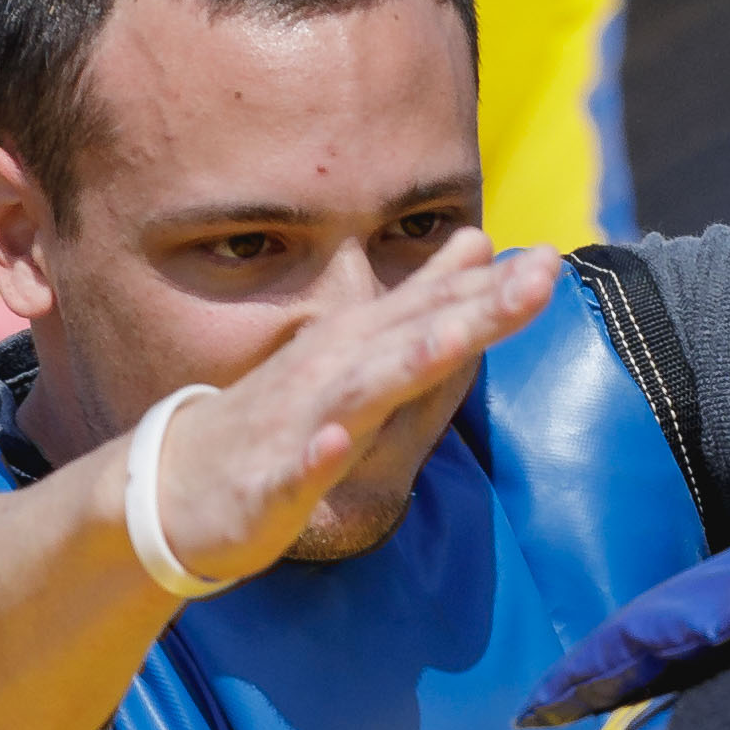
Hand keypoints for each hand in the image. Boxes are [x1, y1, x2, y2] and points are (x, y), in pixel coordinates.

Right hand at [146, 234, 558, 583]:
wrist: (177, 486)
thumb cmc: (281, 417)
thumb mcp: (360, 352)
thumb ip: (421, 302)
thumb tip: (480, 244)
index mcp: (358, 347)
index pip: (434, 309)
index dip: (494, 289)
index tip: (552, 261)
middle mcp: (330, 374)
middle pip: (411, 337)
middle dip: (473, 308)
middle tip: (538, 278)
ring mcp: (297, 424)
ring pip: (357, 392)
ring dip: (404, 362)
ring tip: (455, 338)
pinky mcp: (267, 482)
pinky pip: (292, 469)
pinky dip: (313, 455)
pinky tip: (332, 444)